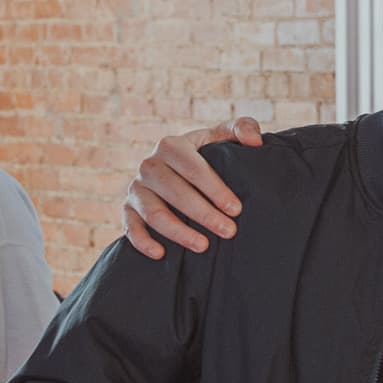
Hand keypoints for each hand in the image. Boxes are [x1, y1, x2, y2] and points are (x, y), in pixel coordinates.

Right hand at [123, 117, 261, 258]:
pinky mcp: (128, 208)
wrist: (176, 168)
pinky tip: (161, 254)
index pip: (193, 168)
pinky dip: (142, 241)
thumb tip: (255, 141)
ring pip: (154, 213)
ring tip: (204, 246)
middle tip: (230, 231)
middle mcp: (149, 165)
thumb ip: (241, 128)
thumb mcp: (221, 137)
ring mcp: (136, 188)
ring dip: (178, 232)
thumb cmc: (206, 154)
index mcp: (172, 145)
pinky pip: (130, 226)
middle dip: (203, 214)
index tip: (236, 209)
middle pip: (175, 193)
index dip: (214, 189)